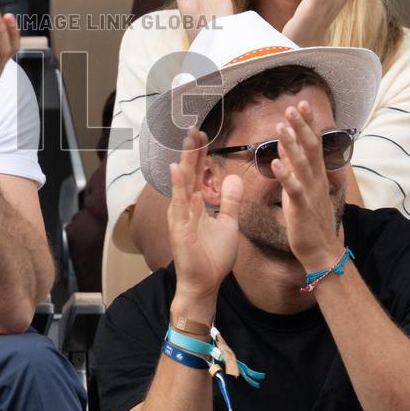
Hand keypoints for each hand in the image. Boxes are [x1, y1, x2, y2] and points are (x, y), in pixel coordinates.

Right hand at [167, 129, 242, 310]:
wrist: (205, 282)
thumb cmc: (213, 256)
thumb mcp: (229, 223)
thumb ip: (230, 201)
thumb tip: (232, 177)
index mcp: (196, 203)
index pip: (199, 172)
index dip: (201, 153)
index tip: (203, 134)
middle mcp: (185, 205)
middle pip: (189, 171)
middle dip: (192, 149)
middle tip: (195, 127)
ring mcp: (180, 214)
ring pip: (183, 181)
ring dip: (185, 159)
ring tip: (188, 139)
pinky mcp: (179, 226)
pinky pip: (179, 201)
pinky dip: (178, 184)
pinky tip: (177, 167)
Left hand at [270, 101, 345, 270]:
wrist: (321, 249)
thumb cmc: (310, 218)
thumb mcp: (301, 187)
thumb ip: (294, 166)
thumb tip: (285, 146)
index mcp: (315, 174)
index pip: (313, 143)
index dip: (308, 123)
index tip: (301, 104)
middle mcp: (315, 179)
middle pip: (310, 148)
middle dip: (302, 126)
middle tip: (293, 107)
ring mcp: (309, 192)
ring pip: (302, 164)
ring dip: (291, 144)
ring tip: (282, 127)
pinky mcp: (301, 207)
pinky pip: (292, 189)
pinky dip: (285, 175)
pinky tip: (275, 163)